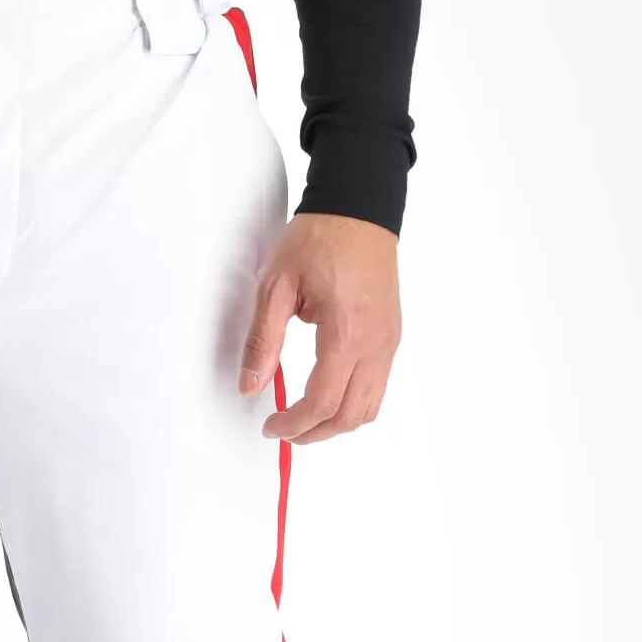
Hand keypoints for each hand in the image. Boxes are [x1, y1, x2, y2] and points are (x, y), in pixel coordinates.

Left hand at [239, 213, 401, 443]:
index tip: (271, 426)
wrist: (358, 208)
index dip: (294, 424)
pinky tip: (325, 394)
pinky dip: (352, 402)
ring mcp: (388, 341)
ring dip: (336, 423)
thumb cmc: (320, 238)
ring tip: (303, 418)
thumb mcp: (276, 285)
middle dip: (314, 433)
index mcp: (347, 332)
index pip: (323, 401)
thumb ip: (262, 341)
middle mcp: (376, 343)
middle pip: (350, 415)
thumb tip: (250, 385)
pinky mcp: (391, 336)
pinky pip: (377, 386)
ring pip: (369, 407)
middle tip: (283, 430)